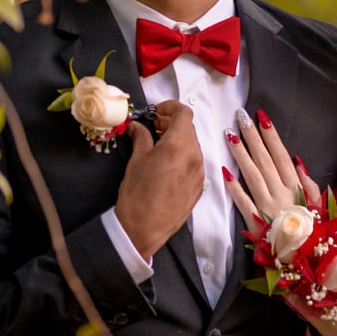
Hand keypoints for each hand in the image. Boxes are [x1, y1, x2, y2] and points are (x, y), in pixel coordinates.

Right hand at [114, 99, 202, 258]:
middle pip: (189, 129)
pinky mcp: (200, 186)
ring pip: (193, 146)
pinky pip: (195, 163)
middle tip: (154, 126)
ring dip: (178, 139)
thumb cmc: (137, 194)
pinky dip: (183, 156)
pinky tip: (167, 163)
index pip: (184, 113)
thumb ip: (141, 137)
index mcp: (179, 146)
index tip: (157, 111)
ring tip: (158, 145)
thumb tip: (138, 126)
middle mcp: (195, 156)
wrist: (144, 229)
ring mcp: (200, 172)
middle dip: (172, 123)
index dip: (170, 107)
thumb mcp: (136, 160)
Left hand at [225, 107, 320, 233]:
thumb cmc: (314, 232)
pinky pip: (243, 203)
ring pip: (252, 175)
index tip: (262, 118)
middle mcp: (282, 194)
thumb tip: (297, 161)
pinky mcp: (256, 222)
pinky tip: (224, 172)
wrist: (306, 262)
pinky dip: (234, 188)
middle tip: (241, 117)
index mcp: (297, 188)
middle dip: (253, 137)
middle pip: (265, 161)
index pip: (281, 156)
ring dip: (241, 154)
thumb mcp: (319, 206)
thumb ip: (310, 184)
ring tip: (229, 135)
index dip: (271, 136)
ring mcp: (267, 207)